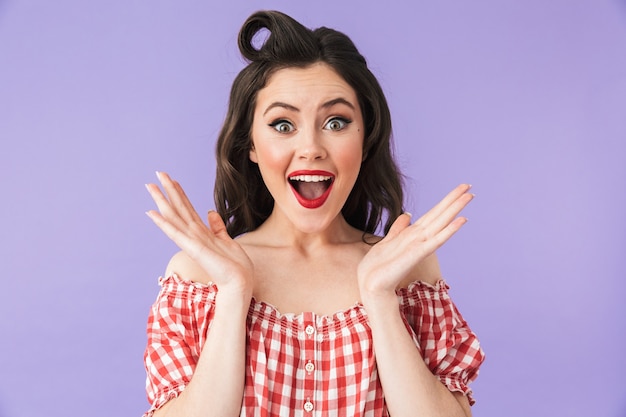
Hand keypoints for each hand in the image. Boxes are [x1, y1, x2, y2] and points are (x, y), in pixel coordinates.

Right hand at [145, 172, 252, 292]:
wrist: (239, 283)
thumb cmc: (235, 266)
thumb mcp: (227, 240)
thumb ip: (217, 227)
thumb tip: (210, 212)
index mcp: (202, 233)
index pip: (188, 209)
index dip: (180, 193)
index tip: (172, 179)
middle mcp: (194, 235)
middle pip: (178, 208)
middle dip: (168, 191)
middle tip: (157, 173)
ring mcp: (192, 242)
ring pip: (174, 216)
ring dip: (162, 201)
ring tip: (151, 186)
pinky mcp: (194, 249)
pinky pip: (176, 233)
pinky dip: (164, 223)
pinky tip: (153, 213)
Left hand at [357, 184, 473, 295]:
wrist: (371, 285)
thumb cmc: (378, 267)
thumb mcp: (387, 241)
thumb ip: (398, 229)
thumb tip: (407, 215)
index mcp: (412, 234)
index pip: (433, 214)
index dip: (445, 201)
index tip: (459, 188)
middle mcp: (419, 238)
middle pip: (440, 215)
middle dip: (454, 201)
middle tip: (470, 186)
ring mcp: (420, 246)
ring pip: (441, 223)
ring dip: (454, 210)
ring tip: (469, 196)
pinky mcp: (417, 254)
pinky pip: (435, 240)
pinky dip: (448, 230)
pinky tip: (460, 221)